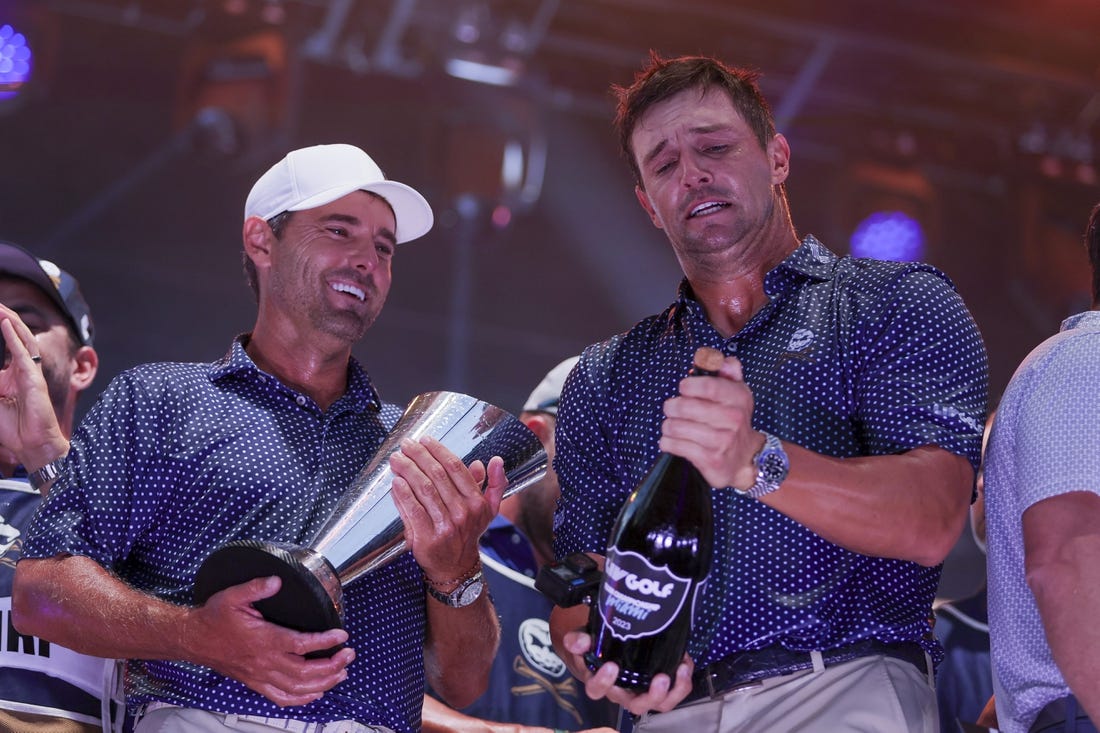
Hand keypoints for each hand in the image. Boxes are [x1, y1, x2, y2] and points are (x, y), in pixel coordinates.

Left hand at [0, 308, 66, 469]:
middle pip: (15, 337)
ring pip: (22, 340)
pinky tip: (6, 323)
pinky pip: (23, 354)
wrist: (32, 446)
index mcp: (12, 375)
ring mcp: (30, 373)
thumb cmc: (12, 428)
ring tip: (1, 308)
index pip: (4, 347)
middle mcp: (22, 370)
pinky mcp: (34, 379)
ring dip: (11, 321)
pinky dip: (14, 338)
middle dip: (5, 319)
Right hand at [187, 575, 353, 706]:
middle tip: (349, 654)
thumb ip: (256, 587)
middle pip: (306, 671)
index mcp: (263, 640)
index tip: (341, 635)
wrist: (193, 639)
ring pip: (298, 688)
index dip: (325, 641)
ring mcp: (261, 676)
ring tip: (341, 672)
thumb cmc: (213, 618)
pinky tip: (315, 694)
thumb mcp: (233, 596)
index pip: (302, 644)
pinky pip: (282, 698)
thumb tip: (276, 580)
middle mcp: (265, 661)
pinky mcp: (256, 683)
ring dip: (324, 683)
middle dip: (332, 665)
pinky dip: (302, 699)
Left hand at [388, 436, 505, 583]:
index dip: (438, 450)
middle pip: (437, 475)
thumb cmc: (468, 534)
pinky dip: (402, 494)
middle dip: (419, 455)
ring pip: (423, 489)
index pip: (456, 468)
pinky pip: (412, 510)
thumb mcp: (488, 510)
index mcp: (476, 502)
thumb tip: (493, 462)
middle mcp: (462, 513)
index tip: (425, 440)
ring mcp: (444, 526)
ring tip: (397, 459)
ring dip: (407, 470)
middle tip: (406, 445)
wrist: (456, 567)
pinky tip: (395, 481)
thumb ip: (494, 484)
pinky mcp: (426, 538)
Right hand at [559, 627, 692, 716]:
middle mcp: (622, 693)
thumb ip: (579, 640)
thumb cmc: (595, 647)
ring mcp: (642, 692)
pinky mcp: (658, 686)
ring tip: (680, 670)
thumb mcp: (584, 638)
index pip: (597, 690)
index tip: (612, 666)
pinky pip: (674, 692)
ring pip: (659, 704)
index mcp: (600, 683)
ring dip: (673, 691)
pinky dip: (682, 680)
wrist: (607, 649)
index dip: (604, 682)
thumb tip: (578, 642)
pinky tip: (684, 661)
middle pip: (636, 706)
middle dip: (651, 695)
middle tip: (660, 678)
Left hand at [660, 354, 763, 489]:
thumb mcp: (737, 392)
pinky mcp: (711, 460)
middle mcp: (733, 419)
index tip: (683, 388)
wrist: (746, 457)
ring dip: (668, 425)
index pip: (709, 386)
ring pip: (676, 427)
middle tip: (671, 408)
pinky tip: (672, 440)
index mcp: (739, 398)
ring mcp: (722, 441)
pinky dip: (667, 442)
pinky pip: (676, 446)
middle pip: (686, 406)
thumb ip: (727, 371)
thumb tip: (714, 357)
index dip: (688, 385)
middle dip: (671, 406)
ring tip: (672, 425)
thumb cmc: (734, 421)